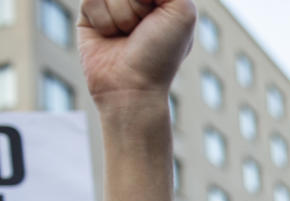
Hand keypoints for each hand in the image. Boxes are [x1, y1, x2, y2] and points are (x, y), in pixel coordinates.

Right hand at [77, 0, 196, 106]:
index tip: (156, 12)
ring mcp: (113, 3)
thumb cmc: (161, 53)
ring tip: (127, 34)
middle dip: (135, 3)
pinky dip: (102, 18)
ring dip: (120, 13)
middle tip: (143, 26)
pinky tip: (111, 36)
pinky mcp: (90, 12)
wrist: (131, 86)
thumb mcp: (182, 11)